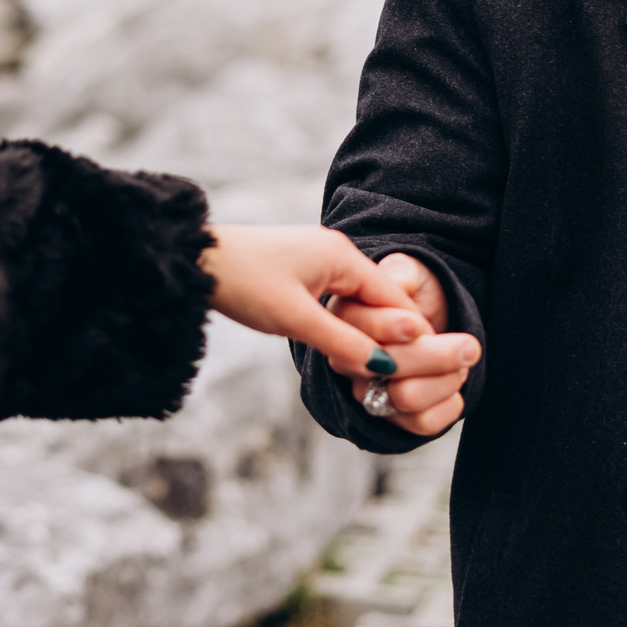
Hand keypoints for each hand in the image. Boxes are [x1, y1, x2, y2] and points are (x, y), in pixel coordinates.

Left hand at [198, 227, 475, 437]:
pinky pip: (337, 299)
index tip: (431, 364)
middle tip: (406, 373)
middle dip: (391, 335)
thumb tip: (384, 365)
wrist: (194, 260)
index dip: (413, 333)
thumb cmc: (243, 282)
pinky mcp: (299, 270)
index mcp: (343, 256)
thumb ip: (343, 341)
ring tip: (379, 366)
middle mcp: (336, 252)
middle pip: (379, 300)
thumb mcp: (296, 319)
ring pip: (357, 301)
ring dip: (365, 331)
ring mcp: (317, 259)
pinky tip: (345, 346)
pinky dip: (344, 323)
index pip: (395, 298)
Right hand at [325, 252, 468, 437]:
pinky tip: (454, 383)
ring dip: (446, 378)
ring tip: (462, 361)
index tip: (421, 324)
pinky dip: (450, 403)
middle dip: (437, 355)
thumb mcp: (411, 272)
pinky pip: (423, 424)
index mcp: (345, 317)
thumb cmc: (417, 293)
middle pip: (390, 367)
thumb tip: (398, 283)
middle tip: (468, 344)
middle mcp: (350, 359)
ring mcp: (369, 392)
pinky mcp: (394, 420)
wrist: (437, 319)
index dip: (391, 328)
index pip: (360, 330)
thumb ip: (401, 273)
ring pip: (408, 397)